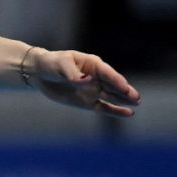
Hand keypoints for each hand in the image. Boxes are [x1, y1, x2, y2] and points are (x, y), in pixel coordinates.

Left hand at [25, 48, 140, 116]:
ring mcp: (94, 90)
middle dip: (125, 91)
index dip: (116, 80)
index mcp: (93, 64)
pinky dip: (114, 111)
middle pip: (114, 85)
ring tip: (136, 104)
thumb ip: (74, 74)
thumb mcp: (61, 65)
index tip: (124, 87)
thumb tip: (89, 81)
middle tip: (136, 98)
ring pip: (112, 96)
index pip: (107, 73)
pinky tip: (128, 113)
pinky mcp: (87, 102)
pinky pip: (104, 107)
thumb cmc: (51, 63)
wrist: (39, 73)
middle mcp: (97, 78)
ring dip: (123, 100)